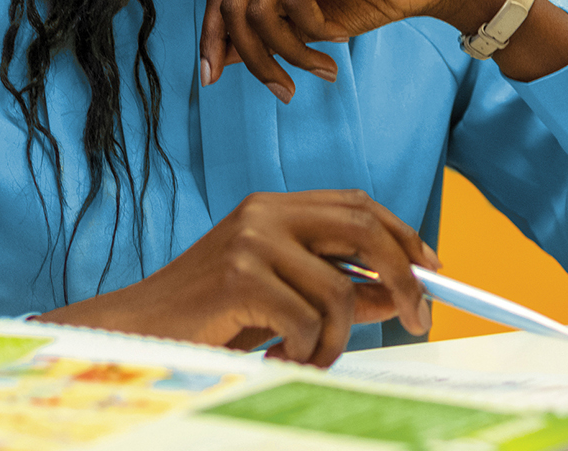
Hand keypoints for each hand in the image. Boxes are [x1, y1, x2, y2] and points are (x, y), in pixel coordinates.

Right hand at [33, 189, 437, 365]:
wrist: (135, 334)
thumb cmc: (210, 320)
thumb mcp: (282, 298)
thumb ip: (336, 287)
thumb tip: (401, 294)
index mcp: (274, 207)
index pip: (357, 205)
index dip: (402, 235)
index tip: (432, 270)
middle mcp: (265, 212)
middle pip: (364, 229)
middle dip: (402, 277)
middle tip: (419, 318)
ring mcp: (252, 240)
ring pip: (341, 292)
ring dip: (337, 342)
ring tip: (305, 360)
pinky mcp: (241, 276)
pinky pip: (310, 323)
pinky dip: (305, 354)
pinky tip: (275, 360)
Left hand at [199, 0, 507, 100]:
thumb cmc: (371, 0)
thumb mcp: (308, 28)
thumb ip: (267, 35)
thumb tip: (220, 59)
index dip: (209, 39)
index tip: (210, 80)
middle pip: (233, 7)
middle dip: (254, 59)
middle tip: (285, 91)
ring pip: (260, 10)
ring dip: (290, 53)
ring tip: (322, 70)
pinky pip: (296, 4)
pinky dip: (316, 33)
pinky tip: (340, 37)